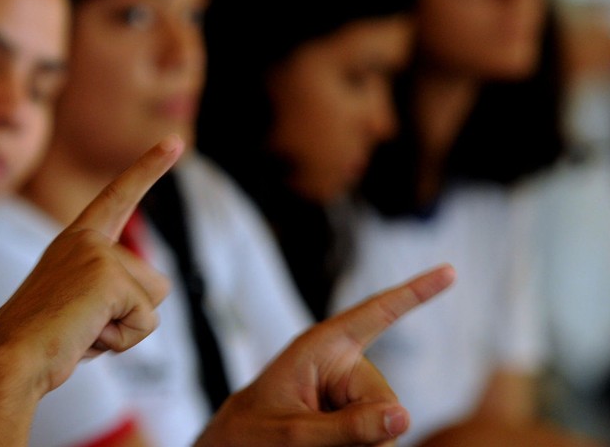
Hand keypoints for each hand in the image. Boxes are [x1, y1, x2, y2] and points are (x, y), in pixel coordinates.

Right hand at [0, 136, 181, 445]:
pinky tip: (86, 336)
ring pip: (155, 299)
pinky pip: (145, 320)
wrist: (10, 358)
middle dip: (131, 316)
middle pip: (155, 281)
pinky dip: (122, 340)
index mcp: (76, 240)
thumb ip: (110, 293)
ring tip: (83, 329)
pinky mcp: (107, 275)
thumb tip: (151, 302)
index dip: (149, 168)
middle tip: (81, 325)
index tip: (176, 141)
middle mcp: (87, 239)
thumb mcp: (81, 307)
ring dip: (127, 328)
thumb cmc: (44, 342)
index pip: (119, 197)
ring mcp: (97, 253)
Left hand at [195, 264, 456, 446]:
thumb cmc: (249, 436)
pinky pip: (380, 437)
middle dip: (368, 430)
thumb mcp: (291, 434)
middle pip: (386, 401)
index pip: (376, 314)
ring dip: (361, 446)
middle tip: (317, 442)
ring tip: (314, 445)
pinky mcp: (354, 417)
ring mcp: (350, 393)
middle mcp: (342, 365)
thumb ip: (346, 428)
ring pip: (388, 426)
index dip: (415, 293)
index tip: (450, 270)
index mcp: (321, 348)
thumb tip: (404, 416)